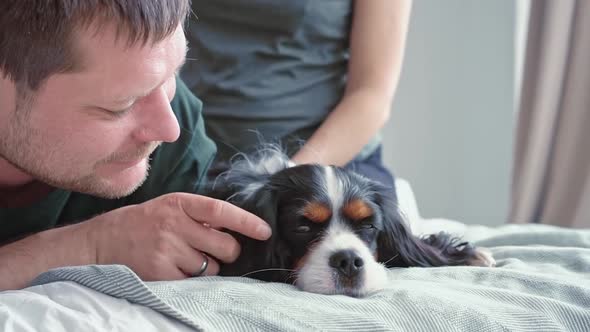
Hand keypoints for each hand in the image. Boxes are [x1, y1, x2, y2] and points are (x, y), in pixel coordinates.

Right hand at [83, 192, 270, 280]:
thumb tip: (235, 231)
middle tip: (210, 251)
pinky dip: (188, 280)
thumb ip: (199, 216)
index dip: (247, 222)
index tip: (265, 231)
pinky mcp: (160, 272)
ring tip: (180, 258)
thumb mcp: (169, 208)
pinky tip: (171, 269)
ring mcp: (167, 249)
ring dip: (204, 267)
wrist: (100, 241)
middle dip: (226, 253)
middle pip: (225, 246)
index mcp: (179, 203)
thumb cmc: (142, 224)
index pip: (221, 211)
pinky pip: (192, 282)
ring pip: (211, 267)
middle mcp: (174, 224)